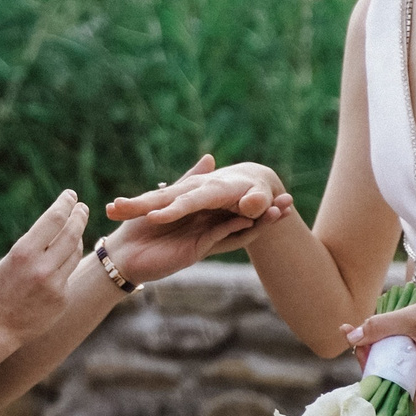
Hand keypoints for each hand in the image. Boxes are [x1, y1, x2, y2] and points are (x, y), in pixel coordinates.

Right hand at [0, 190, 88, 341]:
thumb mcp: (11, 259)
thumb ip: (35, 244)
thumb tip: (59, 225)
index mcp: (23, 252)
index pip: (53, 219)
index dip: (65, 204)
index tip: (70, 195)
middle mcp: (41, 267)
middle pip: (71, 233)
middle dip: (79, 217)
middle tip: (82, 207)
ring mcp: (54, 285)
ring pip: (75, 252)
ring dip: (77, 238)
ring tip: (75, 229)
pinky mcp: (62, 299)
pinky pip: (69, 273)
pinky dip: (66, 264)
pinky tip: (60, 261)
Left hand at [104, 156, 289, 268]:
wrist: (125, 257)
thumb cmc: (140, 228)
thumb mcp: (167, 199)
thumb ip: (187, 180)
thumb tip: (210, 157)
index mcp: (203, 219)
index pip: (237, 209)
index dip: (259, 202)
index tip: (281, 194)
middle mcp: (208, 229)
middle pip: (246, 220)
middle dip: (269, 212)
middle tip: (290, 202)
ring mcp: (205, 240)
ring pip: (240, 229)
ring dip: (261, 221)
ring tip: (284, 210)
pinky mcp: (197, 248)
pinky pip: (222, 237)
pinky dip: (238, 228)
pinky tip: (253, 218)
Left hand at [344, 285, 415, 398]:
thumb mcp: (412, 318)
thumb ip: (381, 327)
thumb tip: (351, 337)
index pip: (391, 394)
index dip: (371, 378)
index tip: (358, 354)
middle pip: (392, 381)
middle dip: (371, 361)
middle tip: (356, 336)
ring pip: (397, 370)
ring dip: (380, 353)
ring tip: (365, 332)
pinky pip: (406, 360)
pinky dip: (392, 348)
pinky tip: (381, 333)